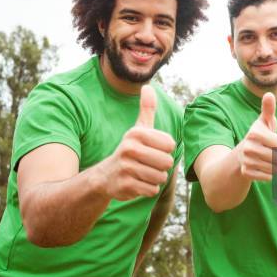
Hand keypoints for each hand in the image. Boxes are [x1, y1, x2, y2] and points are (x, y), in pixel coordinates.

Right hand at [100, 85, 175, 200]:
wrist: (105, 176)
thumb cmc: (130, 150)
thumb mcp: (138, 129)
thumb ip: (146, 109)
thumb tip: (147, 86)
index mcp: (136, 133)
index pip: (170, 145)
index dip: (165, 150)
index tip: (152, 150)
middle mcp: (129, 148)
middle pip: (167, 162)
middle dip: (161, 167)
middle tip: (147, 164)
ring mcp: (126, 167)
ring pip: (160, 177)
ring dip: (155, 178)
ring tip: (143, 173)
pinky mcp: (125, 185)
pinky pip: (152, 190)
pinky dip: (148, 189)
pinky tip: (137, 183)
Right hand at [236, 92, 276, 181]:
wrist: (241, 154)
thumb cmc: (259, 136)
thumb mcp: (264, 122)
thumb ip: (268, 109)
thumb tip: (269, 94)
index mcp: (254, 133)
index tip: (274, 141)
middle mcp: (248, 147)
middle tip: (273, 153)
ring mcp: (246, 161)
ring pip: (275, 168)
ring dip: (276, 166)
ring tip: (270, 160)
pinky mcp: (247, 173)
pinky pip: (269, 177)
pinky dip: (270, 174)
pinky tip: (264, 168)